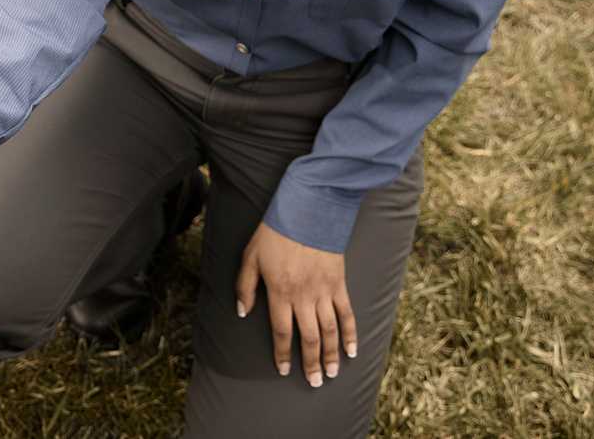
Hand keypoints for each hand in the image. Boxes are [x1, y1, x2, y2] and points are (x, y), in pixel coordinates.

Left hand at [236, 221, 356, 387]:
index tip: (284, 370)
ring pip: (329, 330)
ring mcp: (323, 292)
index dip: (283, 353)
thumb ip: (245, 286)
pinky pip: (347, 313)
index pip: (281, 331)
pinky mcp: (338, 284)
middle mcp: (303, 297)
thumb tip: (242, 312)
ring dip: (331, 354)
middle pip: (308, 337)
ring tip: (332, 373)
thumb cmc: (274, 233)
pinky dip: (350, 333)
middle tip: (315, 382)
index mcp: (279, 292)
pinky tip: (352, 350)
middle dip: (311, 362)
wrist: (306, 211)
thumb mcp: (250, 256)